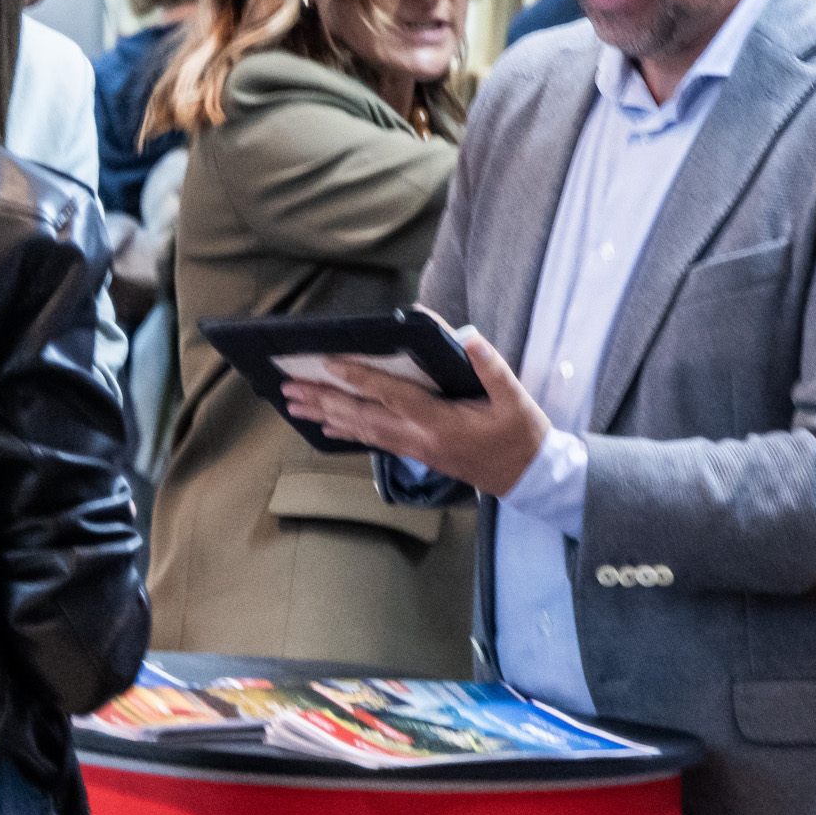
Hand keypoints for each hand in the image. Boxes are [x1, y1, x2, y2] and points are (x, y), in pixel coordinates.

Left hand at [281, 322, 552, 499]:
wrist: (527, 478)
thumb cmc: (520, 434)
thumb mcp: (514, 398)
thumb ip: (489, 366)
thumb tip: (467, 337)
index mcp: (441, 421)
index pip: (391, 396)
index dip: (359, 378)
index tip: (329, 363)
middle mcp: (419, 438)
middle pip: (362, 417)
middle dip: (324, 401)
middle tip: (288, 389)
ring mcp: (415, 449)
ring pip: (362, 431)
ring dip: (325, 416)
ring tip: (293, 405)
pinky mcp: (416, 454)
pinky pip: (372, 441)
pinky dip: (346, 432)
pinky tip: (325, 426)